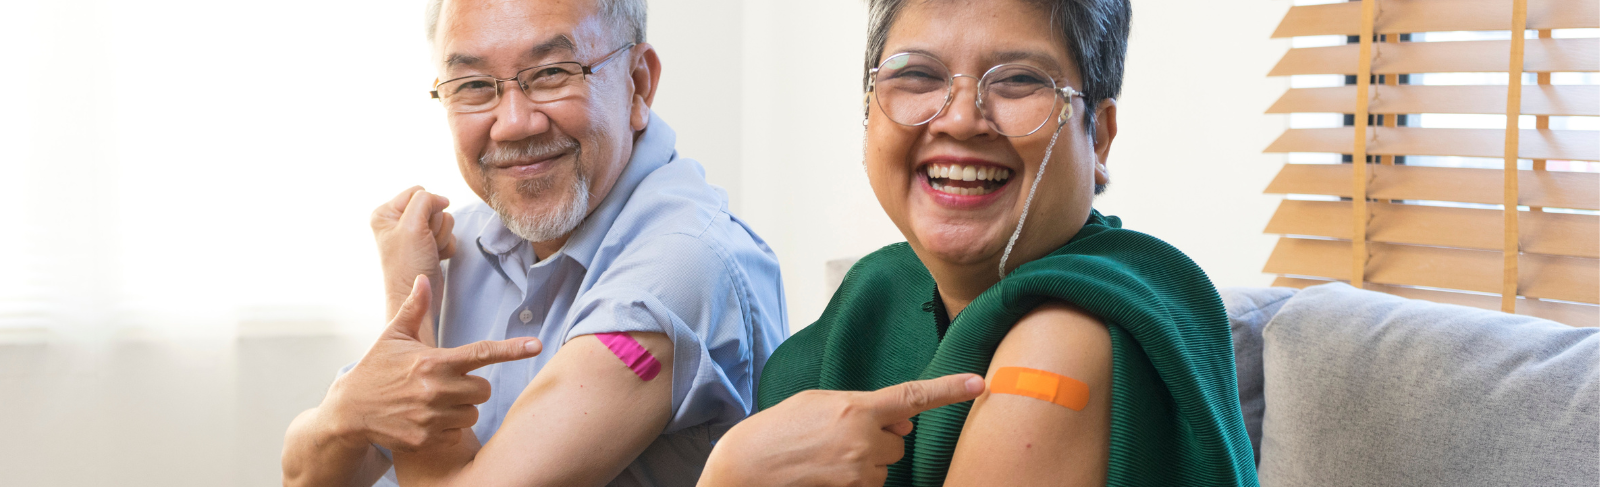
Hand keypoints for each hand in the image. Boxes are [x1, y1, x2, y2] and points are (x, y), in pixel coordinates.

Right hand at [320, 276, 543, 452]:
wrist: (348, 411)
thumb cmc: (374, 370)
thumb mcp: (393, 337)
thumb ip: (414, 309)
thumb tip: (423, 279)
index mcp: (433, 361)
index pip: (482, 353)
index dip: (512, 349)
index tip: (536, 345)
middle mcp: (435, 389)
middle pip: (483, 390)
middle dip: (471, 387)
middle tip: (446, 383)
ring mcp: (431, 417)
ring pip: (473, 413)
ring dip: (461, 409)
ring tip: (434, 402)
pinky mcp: (425, 440)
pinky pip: (457, 434)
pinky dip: (448, 429)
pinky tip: (426, 420)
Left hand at [371, 186, 454, 323]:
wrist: (418, 298)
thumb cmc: (409, 265)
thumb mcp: (412, 226)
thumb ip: (425, 201)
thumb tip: (442, 200)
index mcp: (385, 213)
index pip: (419, 192)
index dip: (427, 208)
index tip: (418, 230)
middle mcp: (398, 222)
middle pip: (433, 206)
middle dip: (435, 225)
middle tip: (424, 243)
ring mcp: (414, 234)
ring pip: (444, 220)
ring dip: (442, 237)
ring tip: (429, 252)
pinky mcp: (428, 245)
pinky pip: (448, 235)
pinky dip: (446, 247)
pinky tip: (435, 258)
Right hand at [699, 374, 985, 486]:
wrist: (747, 466)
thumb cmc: (779, 428)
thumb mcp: (819, 402)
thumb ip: (864, 406)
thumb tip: (904, 421)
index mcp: (856, 406)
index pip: (913, 396)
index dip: (949, 389)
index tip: (980, 383)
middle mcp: (863, 438)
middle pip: (900, 439)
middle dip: (881, 437)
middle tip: (842, 435)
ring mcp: (858, 469)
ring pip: (886, 464)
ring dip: (868, 459)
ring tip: (829, 454)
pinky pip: (872, 482)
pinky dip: (858, 477)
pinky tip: (829, 470)